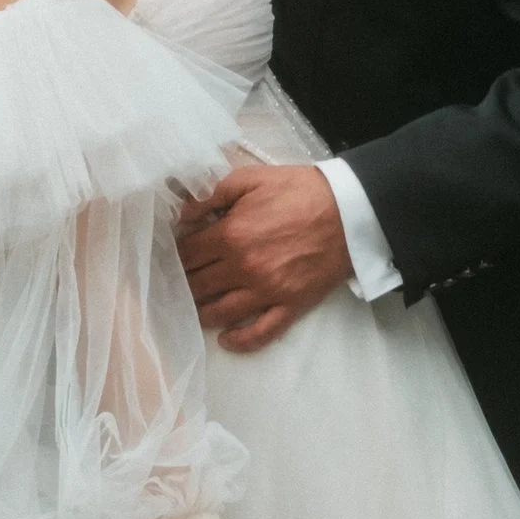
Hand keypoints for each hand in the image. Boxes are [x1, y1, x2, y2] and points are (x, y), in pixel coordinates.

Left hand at [176, 157, 352, 352]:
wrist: (350, 210)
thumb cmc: (300, 190)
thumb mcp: (251, 178)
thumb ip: (212, 194)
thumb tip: (182, 215)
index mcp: (231, 234)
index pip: (187, 254)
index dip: (174, 256)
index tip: (169, 258)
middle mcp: (244, 268)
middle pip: (198, 285)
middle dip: (182, 284)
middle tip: (175, 283)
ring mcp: (267, 292)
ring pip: (220, 313)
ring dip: (201, 312)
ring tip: (192, 308)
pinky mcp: (290, 306)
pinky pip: (260, 333)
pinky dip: (239, 340)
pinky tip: (225, 339)